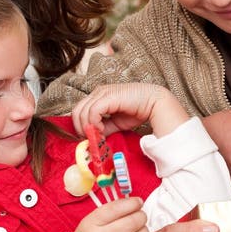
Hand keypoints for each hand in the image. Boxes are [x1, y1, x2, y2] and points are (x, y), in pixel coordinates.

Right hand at [50, 196, 150, 231]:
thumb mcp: (87, 227)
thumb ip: (107, 214)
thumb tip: (132, 203)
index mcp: (90, 224)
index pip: (117, 207)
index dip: (132, 203)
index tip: (138, 202)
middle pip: (132, 221)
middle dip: (141, 217)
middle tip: (142, 217)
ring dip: (144, 231)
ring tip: (142, 231)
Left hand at [71, 82, 188, 137]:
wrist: (154, 104)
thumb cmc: (137, 111)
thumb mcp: (115, 124)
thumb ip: (103, 129)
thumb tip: (92, 138)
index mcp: (98, 96)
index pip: (78, 111)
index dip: (79, 126)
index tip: (89, 138)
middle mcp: (98, 92)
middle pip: (76, 111)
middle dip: (80, 128)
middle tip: (90, 139)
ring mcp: (102, 93)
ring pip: (82, 112)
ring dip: (87, 127)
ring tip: (98, 135)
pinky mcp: (108, 97)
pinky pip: (92, 112)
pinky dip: (93, 123)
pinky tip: (101, 129)